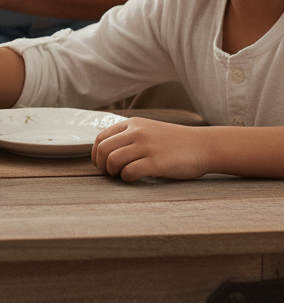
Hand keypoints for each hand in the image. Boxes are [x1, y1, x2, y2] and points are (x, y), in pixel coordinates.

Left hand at [92, 117, 209, 181]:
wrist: (205, 146)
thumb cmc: (176, 142)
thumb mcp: (149, 129)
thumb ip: (129, 135)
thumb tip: (105, 150)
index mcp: (133, 124)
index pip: (100, 137)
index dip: (96, 154)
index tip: (102, 164)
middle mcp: (137, 132)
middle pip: (103, 149)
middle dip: (101, 165)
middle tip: (110, 174)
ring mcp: (147, 146)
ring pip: (113, 160)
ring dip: (113, 173)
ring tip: (122, 176)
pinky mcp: (157, 162)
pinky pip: (129, 172)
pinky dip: (127, 178)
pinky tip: (134, 179)